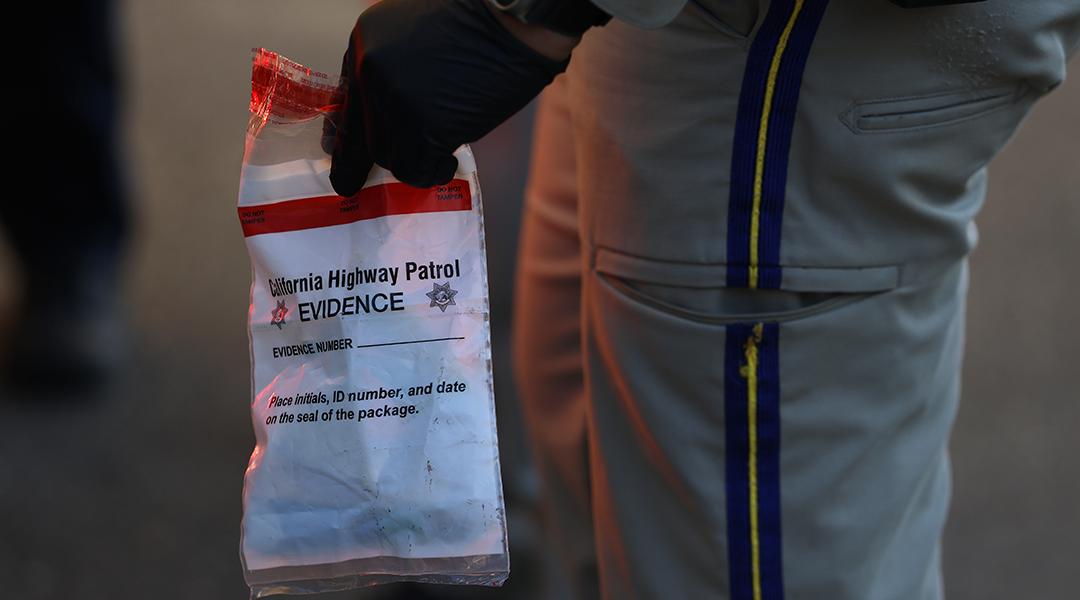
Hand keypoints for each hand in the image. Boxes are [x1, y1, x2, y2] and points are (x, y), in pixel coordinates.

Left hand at [328, 0, 575, 193]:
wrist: (512, 21)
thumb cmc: (476, 26)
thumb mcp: (414, 34)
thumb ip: (392, 70)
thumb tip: (382, 121)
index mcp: (363, 43)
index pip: (345, 104)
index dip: (346, 137)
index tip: (344, 162)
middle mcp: (370, 70)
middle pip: (364, 136)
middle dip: (372, 159)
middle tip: (360, 181)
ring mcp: (395, 99)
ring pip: (390, 157)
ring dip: (415, 161)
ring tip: (442, 152)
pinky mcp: (423, 126)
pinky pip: (416, 169)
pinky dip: (433, 172)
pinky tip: (448, 161)